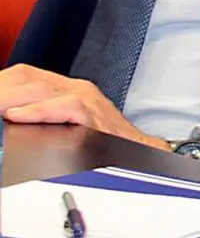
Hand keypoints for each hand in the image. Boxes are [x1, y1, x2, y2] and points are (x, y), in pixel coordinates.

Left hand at [0, 65, 167, 151]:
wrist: (148, 161)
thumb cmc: (107, 151)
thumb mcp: (67, 130)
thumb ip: (42, 122)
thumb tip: (14, 120)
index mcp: (68, 90)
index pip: (22, 76)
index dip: (2, 86)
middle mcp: (78, 90)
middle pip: (26, 78)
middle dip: (1, 90)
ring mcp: (89, 100)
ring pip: (42, 87)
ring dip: (10, 98)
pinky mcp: (97, 116)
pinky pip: (67, 106)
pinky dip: (40, 110)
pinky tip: (17, 117)